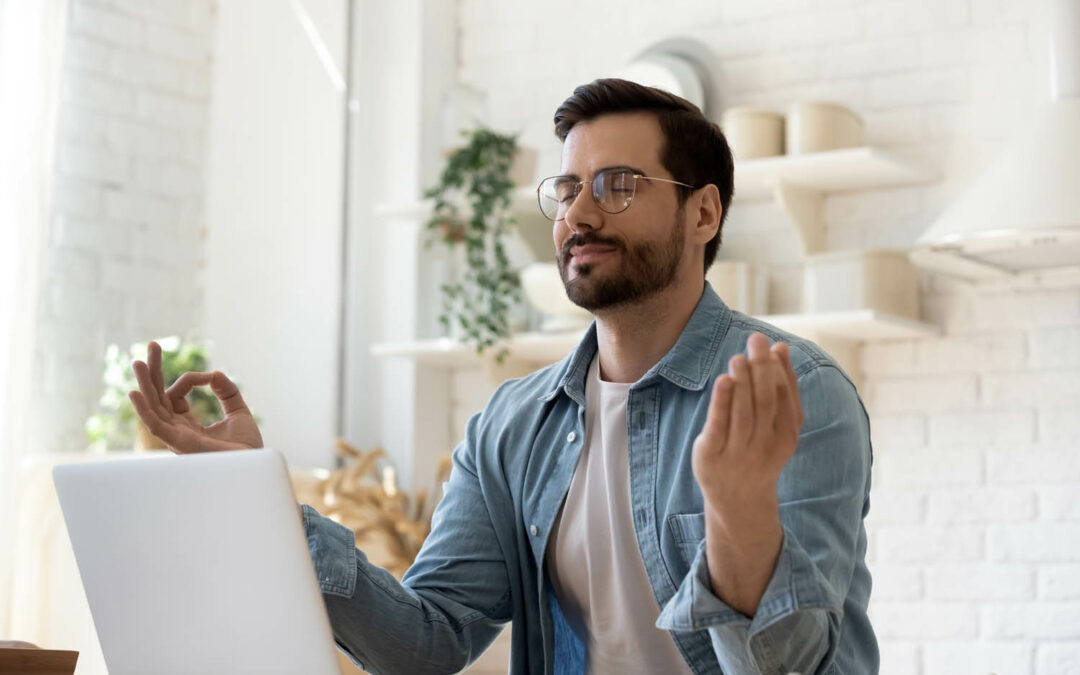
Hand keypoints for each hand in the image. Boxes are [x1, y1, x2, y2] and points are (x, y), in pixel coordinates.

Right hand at [128, 340, 263, 453]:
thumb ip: (227, 392)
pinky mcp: (180, 443)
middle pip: (159, 397)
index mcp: (188, 425)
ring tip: (139, 362)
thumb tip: (214, 374)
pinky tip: (136, 392)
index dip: (191, 379)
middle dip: (154, 372)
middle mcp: (177, 431)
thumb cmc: (246, 448)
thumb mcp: (238, 411)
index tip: (210, 376)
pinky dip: (144, 410)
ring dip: (145, 384)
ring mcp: (177, 437)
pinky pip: (156, 426)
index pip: (177, 395)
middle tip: (152, 345)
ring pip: (154, 407)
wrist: (255, 465)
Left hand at [692, 333, 804, 516]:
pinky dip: (722, 403)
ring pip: (744, 414)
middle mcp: (764, 446)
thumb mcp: (776, 425)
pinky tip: (723, 380)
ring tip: (739, 358)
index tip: (773, 346)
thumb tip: (780, 347)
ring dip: (743, 384)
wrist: (737, 499)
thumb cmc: (757, 450)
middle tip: (756, 340)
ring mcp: (738, 453)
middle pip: (765, 403)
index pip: (785, 400)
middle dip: (762, 370)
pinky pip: (718, 426)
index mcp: (785, 437)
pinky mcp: (711, 455)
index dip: (780, 372)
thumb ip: (781, 388)